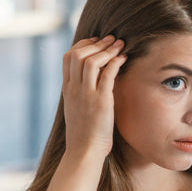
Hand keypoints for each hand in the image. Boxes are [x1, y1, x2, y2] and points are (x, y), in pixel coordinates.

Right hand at [62, 35, 126, 156]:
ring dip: (107, 50)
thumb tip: (90, 83)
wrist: (84, 151)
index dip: (82, 45)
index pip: (68, 57)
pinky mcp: (101, 101)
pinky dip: (116, 62)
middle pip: (78, 54)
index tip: (96, 42)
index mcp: (67, 89)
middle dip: (96, 43)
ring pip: (91, 61)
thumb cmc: (83, 134)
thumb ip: (79, 94)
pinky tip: (124, 59)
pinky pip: (107, 75)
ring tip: (119, 45)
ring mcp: (86, 95)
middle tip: (111, 39)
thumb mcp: (76, 109)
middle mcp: (74, 89)